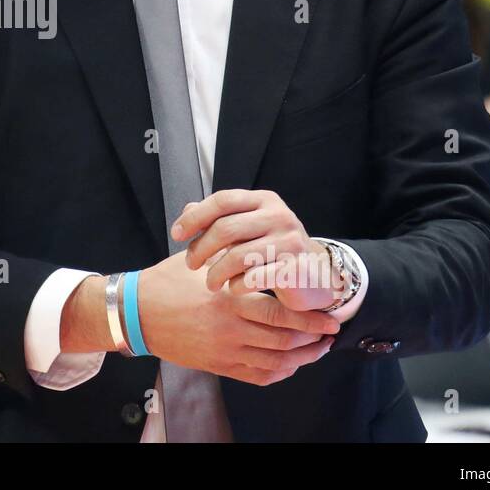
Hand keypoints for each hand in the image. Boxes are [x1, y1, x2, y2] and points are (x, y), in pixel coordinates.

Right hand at [138, 251, 337, 385]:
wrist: (136, 312)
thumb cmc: (166, 283)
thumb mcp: (196, 261)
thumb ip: (227, 252)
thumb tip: (252, 233)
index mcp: (229, 299)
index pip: (281, 312)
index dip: (310, 317)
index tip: (329, 315)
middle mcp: (230, 328)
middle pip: (284, 340)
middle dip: (314, 339)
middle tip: (330, 333)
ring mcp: (224, 350)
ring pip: (275, 362)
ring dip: (302, 358)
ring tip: (317, 350)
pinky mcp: (217, 365)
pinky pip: (256, 376)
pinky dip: (278, 373)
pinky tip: (289, 365)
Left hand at [169, 189, 336, 310]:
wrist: (313, 276)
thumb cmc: (271, 250)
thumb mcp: (247, 228)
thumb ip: (219, 218)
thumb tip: (187, 209)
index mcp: (265, 200)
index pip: (223, 200)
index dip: (195, 217)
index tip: (175, 234)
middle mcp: (280, 215)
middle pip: (226, 228)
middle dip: (201, 248)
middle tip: (190, 264)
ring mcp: (290, 241)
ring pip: (237, 256)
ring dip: (216, 273)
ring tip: (210, 283)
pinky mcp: (295, 268)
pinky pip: (253, 278)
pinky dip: (237, 286)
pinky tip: (233, 289)